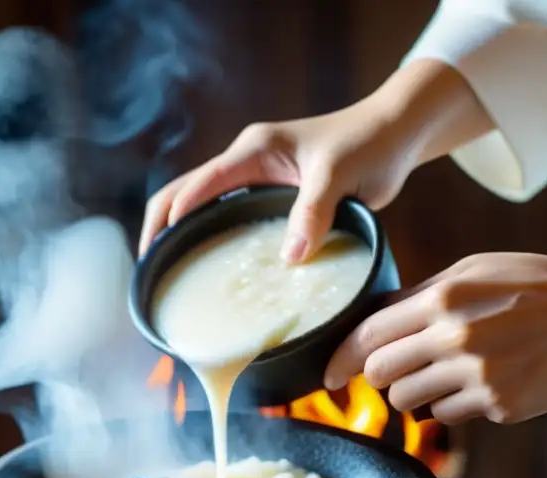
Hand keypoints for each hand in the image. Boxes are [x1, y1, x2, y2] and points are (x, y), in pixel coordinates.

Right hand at [139, 60, 493, 261]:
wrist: (396, 132)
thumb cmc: (369, 144)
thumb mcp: (340, 176)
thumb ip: (314, 212)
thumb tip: (289, 258)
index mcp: (252, 151)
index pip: (197, 185)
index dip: (173, 218)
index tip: (157, 253)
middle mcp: (246, 163)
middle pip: (183, 193)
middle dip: (160, 228)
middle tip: (150, 272)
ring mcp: (257, 180)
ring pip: (203, 207)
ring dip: (183, 235)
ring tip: (170, 277)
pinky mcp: (272, 196)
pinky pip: (231, 218)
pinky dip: (214, 240)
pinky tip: (214, 270)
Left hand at [324, 239, 546, 424]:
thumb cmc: (532, 285)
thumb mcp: (470, 271)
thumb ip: (418, 296)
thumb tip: (370, 318)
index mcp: (442, 299)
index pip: (367, 337)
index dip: (339, 359)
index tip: (329, 375)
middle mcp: (454, 339)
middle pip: (379, 375)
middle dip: (379, 376)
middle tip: (397, 371)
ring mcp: (478, 376)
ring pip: (409, 403)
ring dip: (415, 393)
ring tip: (448, 372)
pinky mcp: (500, 405)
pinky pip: (449, 415)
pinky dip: (454, 404)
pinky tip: (482, 382)